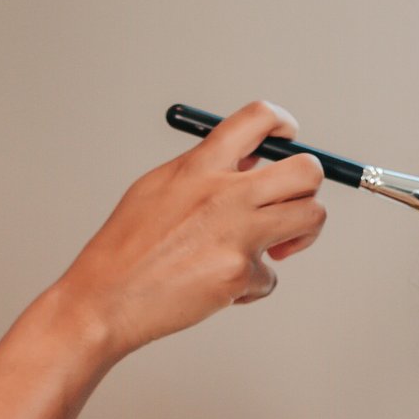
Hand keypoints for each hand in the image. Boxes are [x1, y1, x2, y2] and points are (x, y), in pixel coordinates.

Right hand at [52, 100, 328, 358]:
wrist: (107, 299)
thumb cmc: (128, 247)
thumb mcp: (159, 187)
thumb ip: (205, 169)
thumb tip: (252, 160)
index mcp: (200, 165)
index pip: (258, 119)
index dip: (283, 123)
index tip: (288, 138)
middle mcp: (224, 193)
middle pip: (307, 170)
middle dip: (310, 186)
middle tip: (294, 202)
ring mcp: (237, 233)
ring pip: (311, 218)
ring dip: (300, 234)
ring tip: (273, 248)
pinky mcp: (240, 273)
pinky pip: (271, 275)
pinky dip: (251, 285)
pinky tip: (219, 287)